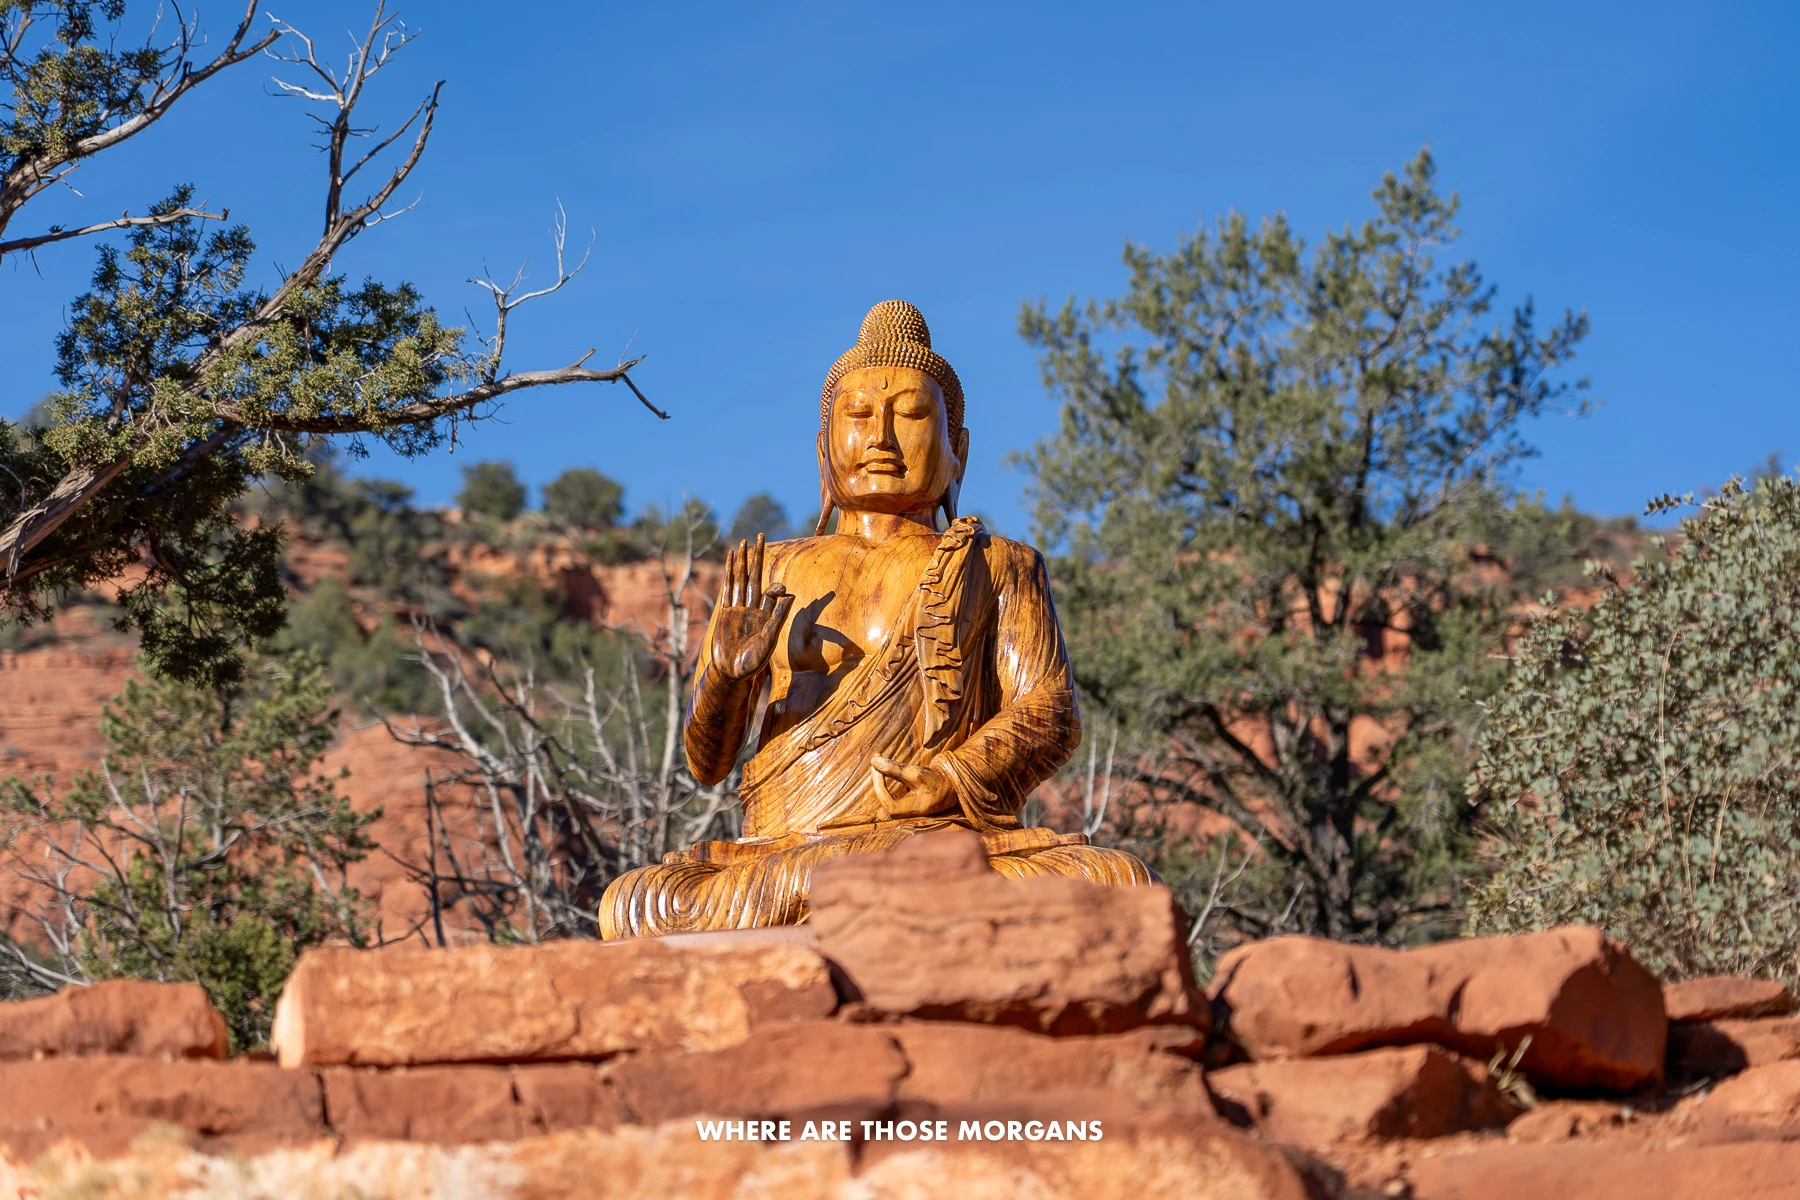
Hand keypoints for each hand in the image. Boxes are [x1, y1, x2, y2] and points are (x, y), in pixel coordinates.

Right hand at [710, 533, 793, 680]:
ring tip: (742, 542)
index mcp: (767, 614)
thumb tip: (792, 595)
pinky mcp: (726, 612)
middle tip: (760, 534)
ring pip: (740, 579)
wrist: (732, 673)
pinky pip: (728, 588)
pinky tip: (730, 560)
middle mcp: (753, 608)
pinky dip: (729, 573)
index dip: (776, 587)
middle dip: (757, 556)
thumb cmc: (753, 662)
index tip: (780, 591)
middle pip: (755, 576)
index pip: (772, 592)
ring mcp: (738, 609)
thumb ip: (778, 617)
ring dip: (741, 561)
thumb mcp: (769, 640)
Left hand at [870, 755, 956, 819]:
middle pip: (884, 799)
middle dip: (878, 780)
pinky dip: (887, 780)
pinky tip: (886, 768)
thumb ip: (895, 768)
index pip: (885, 799)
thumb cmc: (936, 781)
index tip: (878, 766)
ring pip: (886, 796)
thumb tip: (873, 761)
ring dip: (881, 779)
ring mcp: (906, 809)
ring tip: (879, 762)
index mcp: (910, 810)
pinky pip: (891, 793)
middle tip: (876, 761)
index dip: (879, 783)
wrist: (952, 786)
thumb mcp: (917, 773)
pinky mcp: (907, 803)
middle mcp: (906, 813)